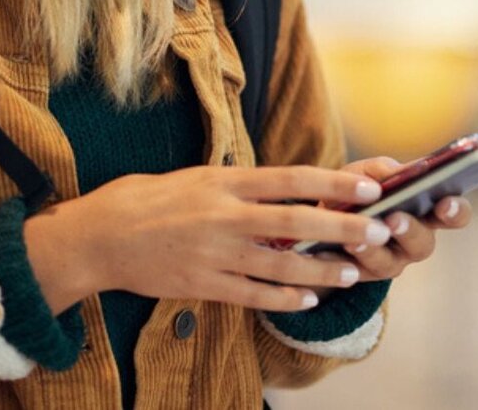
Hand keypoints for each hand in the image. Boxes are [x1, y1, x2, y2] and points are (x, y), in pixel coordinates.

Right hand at [23, 165, 392, 314]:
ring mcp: (214, 253)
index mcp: (223, 181)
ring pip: (281, 265)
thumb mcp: (196, 176)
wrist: (98, 237)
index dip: (333, 183)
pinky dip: (284, 299)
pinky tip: (308, 299)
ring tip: (354, 273)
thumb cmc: (146, 199)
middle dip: (342, 228)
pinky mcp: (202, 285)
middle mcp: (223, 216)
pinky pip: (252, 295)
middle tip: (379, 230)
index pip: (290, 178)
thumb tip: (285, 188)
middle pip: (296, 222)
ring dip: (322, 270)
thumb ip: (239, 185)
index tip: (369, 187)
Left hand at [333, 156, 474, 283]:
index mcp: (427, 210)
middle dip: (409, 231)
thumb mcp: (368, 172)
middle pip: (424, 244)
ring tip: (355, 239)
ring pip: (389, 264)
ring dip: (373, 250)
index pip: (455, 214)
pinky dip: (343, 261)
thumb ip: (387, 170)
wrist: (323, 214)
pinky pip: (357, 274)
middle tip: (394, 219)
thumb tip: (403, 172)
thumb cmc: (357, 189)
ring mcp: (391, 261)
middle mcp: (415, 240)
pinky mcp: (363, 276)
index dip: (456, 211)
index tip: (445, 203)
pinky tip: (331, 251)